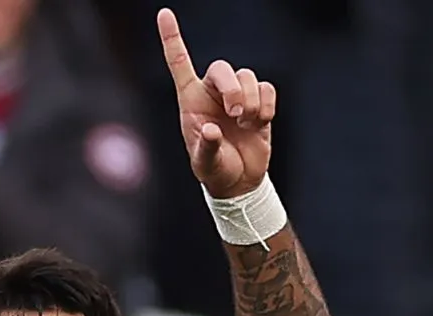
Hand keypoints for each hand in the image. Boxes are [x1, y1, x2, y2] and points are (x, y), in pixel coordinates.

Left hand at [158, 8, 274, 198]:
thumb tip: (211, 131)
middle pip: (223, 67)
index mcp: (191, 101)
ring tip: (247, 124)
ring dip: (251, 101)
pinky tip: (260, 123)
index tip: (164, 14)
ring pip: (248, 77)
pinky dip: (267, 105)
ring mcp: (237, 96)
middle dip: (233, 88)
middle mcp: (213, 93)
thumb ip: (206, 147)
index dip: (172, 38)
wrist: (239, 181)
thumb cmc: (214, 170)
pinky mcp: (259, 102)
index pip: (179, 63)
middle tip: (236, 114)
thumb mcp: (205, 164)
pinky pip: (268, 88)